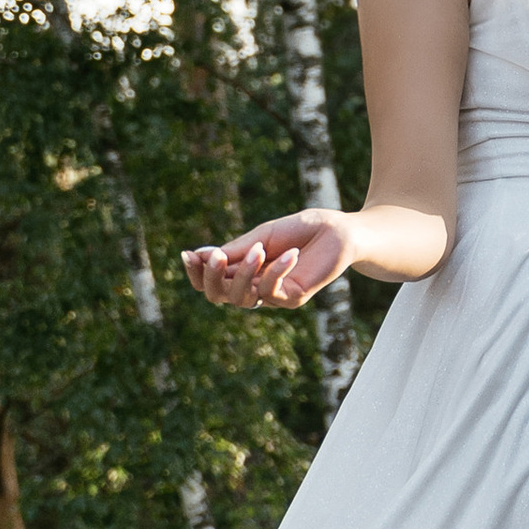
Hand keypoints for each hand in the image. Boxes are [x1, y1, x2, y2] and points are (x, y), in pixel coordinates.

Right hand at [183, 213, 349, 310]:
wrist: (341, 231)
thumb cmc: (302, 229)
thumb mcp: (263, 235)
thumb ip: (235, 250)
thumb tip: (197, 255)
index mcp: (243, 269)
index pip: (211, 281)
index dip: (196, 273)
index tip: (187, 255)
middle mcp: (254, 285)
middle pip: (218, 295)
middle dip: (212, 278)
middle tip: (216, 257)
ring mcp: (273, 294)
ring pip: (242, 298)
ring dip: (245, 273)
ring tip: (259, 248)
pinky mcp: (293, 298)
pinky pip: (273, 292)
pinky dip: (277, 271)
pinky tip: (291, 253)